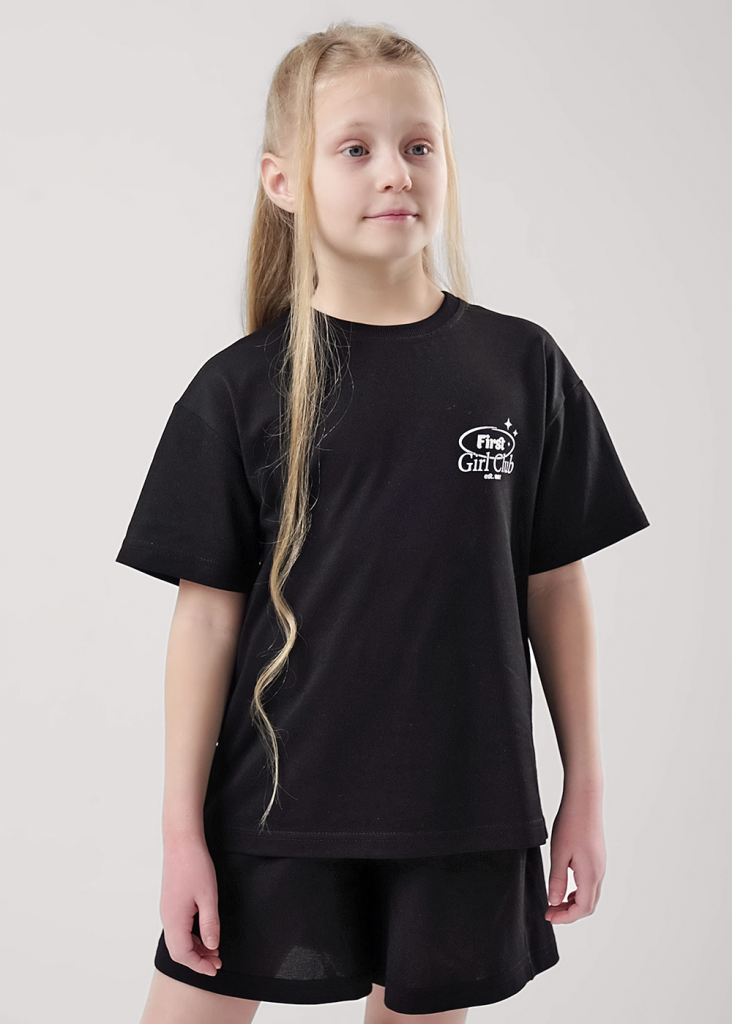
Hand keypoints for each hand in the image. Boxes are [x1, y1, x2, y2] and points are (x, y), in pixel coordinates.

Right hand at [160, 834, 221, 974]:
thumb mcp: (208, 896)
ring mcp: (168, 909)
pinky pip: (180, 927)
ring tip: (215, 949)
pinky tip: (206, 932)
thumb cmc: (194, 866)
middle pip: (179, 949)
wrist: (181, 841)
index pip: (183, 954)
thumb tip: (213, 947)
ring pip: (179, 938)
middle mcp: (167, 917)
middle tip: (218, 962)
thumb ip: (210, 924)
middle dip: (198, 959)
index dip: (199, 966)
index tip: (215, 970)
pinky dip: (193, 935)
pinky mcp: (172, 902)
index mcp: (174, 920)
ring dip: (196, 947)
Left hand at [544, 787, 605, 923]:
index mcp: (590, 874)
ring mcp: (600, 865)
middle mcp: (599, 872)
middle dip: (569, 913)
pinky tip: (565, 886)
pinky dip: (578, 891)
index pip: (582, 908)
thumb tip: (554, 902)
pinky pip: (590, 883)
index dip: (565, 918)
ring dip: (574, 903)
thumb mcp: (559, 853)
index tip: (549, 916)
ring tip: (554, 901)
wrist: (585, 800)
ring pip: (590, 894)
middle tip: (550, 912)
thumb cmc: (571, 823)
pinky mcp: (597, 858)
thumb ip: (557, 880)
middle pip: (588, 905)